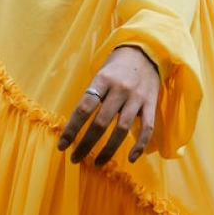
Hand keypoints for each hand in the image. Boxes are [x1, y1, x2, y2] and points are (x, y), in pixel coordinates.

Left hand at [58, 46, 159, 166]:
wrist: (145, 51)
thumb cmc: (116, 66)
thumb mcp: (100, 74)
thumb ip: (92, 96)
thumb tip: (76, 124)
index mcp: (102, 80)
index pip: (84, 108)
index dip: (72, 129)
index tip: (62, 145)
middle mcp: (119, 89)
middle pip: (101, 122)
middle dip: (86, 144)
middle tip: (75, 158)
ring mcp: (136, 98)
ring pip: (122, 129)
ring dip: (108, 150)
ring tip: (98, 163)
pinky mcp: (151, 104)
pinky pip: (147, 128)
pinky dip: (139, 145)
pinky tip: (131, 158)